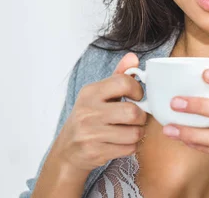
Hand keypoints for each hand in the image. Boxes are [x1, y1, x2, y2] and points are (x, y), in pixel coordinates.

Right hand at [48, 53, 147, 173]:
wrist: (67, 150)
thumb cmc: (88, 118)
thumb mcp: (98, 94)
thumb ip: (118, 76)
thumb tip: (133, 57)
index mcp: (90, 92)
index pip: (123, 82)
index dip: (138, 90)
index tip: (138, 97)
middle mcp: (88, 111)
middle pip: (132, 112)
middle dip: (141, 117)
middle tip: (137, 118)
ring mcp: (90, 132)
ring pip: (133, 133)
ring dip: (138, 133)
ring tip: (130, 131)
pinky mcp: (95, 151)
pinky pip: (128, 149)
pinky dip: (131, 147)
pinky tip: (122, 143)